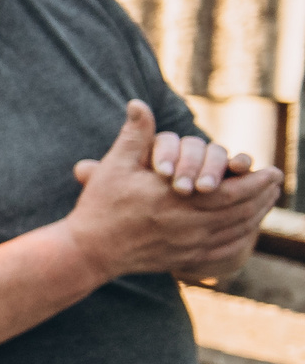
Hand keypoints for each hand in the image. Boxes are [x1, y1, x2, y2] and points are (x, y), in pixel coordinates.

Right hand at [65, 101, 283, 279]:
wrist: (89, 250)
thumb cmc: (101, 205)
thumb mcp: (114, 166)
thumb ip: (134, 135)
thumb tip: (138, 103)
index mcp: (175, 199)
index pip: (231, 190)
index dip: (256, 181)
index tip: (272, 171)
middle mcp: (187, 225)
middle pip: (241, 211)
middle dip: (263, 195)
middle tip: (275, 182)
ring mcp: (188, 246)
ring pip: (237, 230)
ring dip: (257, 214)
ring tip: (266, 200)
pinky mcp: (185, 260)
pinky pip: (225, 251)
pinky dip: (243, 238)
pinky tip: (247, 228)